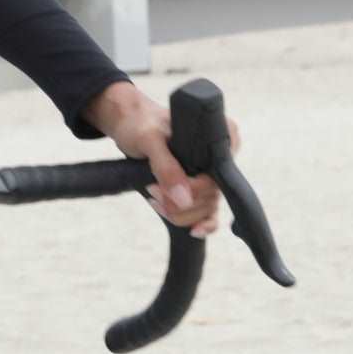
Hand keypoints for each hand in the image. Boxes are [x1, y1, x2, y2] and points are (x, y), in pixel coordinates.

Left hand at [84, 81, 238, 238]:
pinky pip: (211, 212)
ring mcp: (212, 173)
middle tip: (152, 190)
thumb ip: (167, 167)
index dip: (195, 188)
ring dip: (181, 213)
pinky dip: (204, 224)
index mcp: (222, 134)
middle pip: (213, 194)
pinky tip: (193, 231)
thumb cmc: (142, 123)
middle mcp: (222, 156)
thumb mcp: (150, 140)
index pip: (220, 174)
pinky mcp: (201, 187)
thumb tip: (185, 200)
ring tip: (154, 199)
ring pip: (208, 207)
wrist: (130, 122)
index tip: (161, 185)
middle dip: (181, 203)